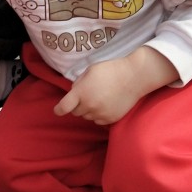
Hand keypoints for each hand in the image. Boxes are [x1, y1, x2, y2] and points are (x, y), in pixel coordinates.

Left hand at [54, 47, 177, 124]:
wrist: (133, 77)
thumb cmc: (110, 70)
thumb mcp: (90, 71)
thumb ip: (78, 83)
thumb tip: (74, 92)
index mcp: (81, 93)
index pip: (63, 107)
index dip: (58, 110)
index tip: (57, 110)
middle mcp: (89, 106)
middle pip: (75, 112)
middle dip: (77, 105)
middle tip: (87, 95)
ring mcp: (100, 114)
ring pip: (87, 117)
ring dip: (88, 110)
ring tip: (99, 98)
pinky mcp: (110, 119)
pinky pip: (98, 121)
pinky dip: (98, 115)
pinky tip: (105, 104)